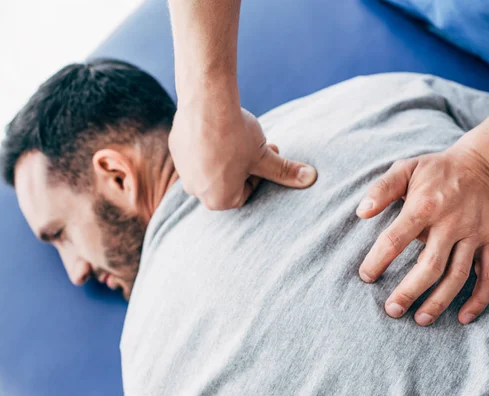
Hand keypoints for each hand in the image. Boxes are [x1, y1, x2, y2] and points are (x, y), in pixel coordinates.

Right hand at [169, 103, 316, 209]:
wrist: (207, 102)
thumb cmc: (237, 135)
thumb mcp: (265, 156)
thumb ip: (285, 171)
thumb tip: (312, 179)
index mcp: (218, 200)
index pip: (245, 194)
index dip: (260, 175)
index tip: (266, 155)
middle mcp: (196, 191)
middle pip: (227, 182)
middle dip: (242, 167)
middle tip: (254, 146)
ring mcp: (183, 170)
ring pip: (210, 167)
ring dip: (225, 156)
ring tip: (235, 135)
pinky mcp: (176, 149)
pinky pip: (196, 152)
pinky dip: (208, 144)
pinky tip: (218, 126)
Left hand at [356, 144, 488, 325]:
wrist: (485, 162)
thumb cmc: (437, 169)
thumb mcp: (405, 168)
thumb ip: (381, 189)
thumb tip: (361, 212)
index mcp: (424, 206)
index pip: (395, 239)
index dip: (378, 260)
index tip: (366, 277)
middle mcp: (450, 223)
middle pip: (429, 266)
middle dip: (409, 292)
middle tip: (392, 310)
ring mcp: (473, 234)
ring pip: (457, 276)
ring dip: (439, 301)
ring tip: (420, 320)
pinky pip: (488, 275)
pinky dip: (478, 299)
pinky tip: (463, 317)